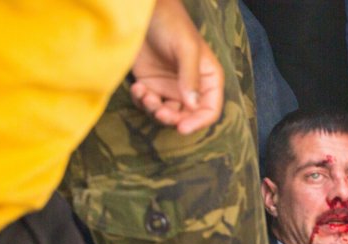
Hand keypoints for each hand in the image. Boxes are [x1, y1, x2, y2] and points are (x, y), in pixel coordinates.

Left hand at [130, 0, 223, 134]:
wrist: (143, 11)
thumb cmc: (171, 23)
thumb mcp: (186, 49)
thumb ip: (190, 78)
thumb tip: (193, 107)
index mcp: (208, 80)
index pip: (209, 110)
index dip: (198, 122)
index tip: (182, 128)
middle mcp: (191, 88)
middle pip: (187, 117)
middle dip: (172, 118)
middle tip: (159, 112)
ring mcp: (170, 88)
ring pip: (166, 114)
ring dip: (154, 110)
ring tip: (144, 94)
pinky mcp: (151, 85)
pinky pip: (147, 104)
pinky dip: (141, 101)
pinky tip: (137, 87)